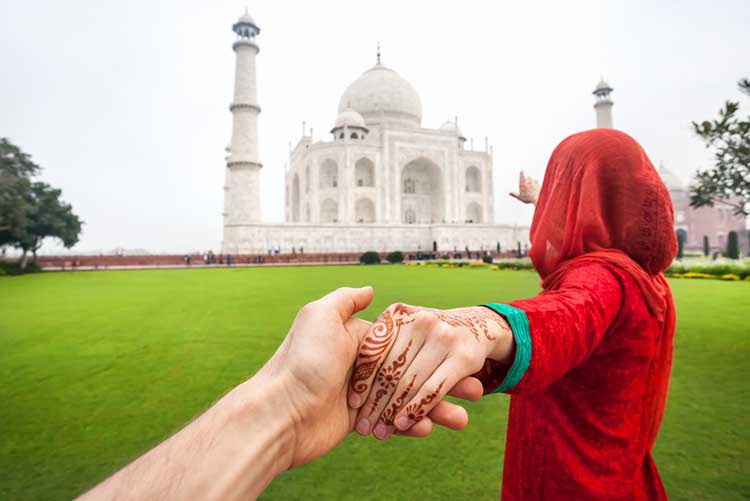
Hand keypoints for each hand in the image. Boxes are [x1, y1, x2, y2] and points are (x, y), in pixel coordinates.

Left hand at [260, 288, 482, 467]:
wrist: (280, 414)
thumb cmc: (302, 361)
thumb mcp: (320, 317)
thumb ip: (346, 301)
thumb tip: (370, 289)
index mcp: (358, 340)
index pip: (408, 345)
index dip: (437, 351)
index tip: (466, 358)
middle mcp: (363, 366)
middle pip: (415, 372)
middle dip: (446, 383)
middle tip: (477, 391)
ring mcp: (363, 395)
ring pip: (408, 399)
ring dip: (438, 409)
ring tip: (462, 419)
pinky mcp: (360, 422)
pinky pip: (394, 421)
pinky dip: (414, 424)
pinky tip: (430, 427)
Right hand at [509, 170, 539, 204]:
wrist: (537, 198)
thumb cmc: (528, 198)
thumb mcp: (519, 197)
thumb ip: (514, 194)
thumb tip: (510, 193)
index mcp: (523, 185)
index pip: (522, 177)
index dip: (521, 173)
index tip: (522, 170)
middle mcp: (528, 183)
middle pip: (528, 177)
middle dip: (527, 178)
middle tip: (527, 179)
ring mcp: (534, 183)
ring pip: (533, 179)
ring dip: (532, 180)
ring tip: (531, 181)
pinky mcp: (538, 184)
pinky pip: (537, 181)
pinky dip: (536, 182)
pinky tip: (536, 184)